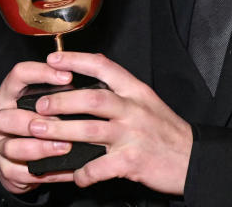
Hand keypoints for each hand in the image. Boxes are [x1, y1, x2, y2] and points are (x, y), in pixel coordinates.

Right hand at [0, 60, 76, 193]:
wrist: (25, 154)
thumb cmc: (43, 119)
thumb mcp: (50, 98)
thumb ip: (64, 86)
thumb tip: (96, 71)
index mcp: (12, 93)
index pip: (19, 74)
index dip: (42, 73)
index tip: (68, 76)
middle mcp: (2, 116)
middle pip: (6, 115)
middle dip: (33, 119)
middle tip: (59, 121)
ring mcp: (1, 144)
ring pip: (10, 147)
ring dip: (40, 147)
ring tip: (65, 146)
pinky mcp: (6, 169)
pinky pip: (21, 172)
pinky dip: (46, 171)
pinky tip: (67, 169)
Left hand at [27, 51, 192, 194]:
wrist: (192, 159)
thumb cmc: (166, 131)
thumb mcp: (148, 101)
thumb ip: (122, 90)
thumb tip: (93, 72)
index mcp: (136, 91)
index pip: (104, 66)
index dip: (76, 60)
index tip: (53, 58)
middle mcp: (134, 110)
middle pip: (93, 98)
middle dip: (62, 101)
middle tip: (40, 105)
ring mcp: (132, 136)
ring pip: (90, 131)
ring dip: (61, 132)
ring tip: (39, 133)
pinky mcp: (131, 162)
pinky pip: (98, 167)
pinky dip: (81, 172)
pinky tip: (72, 174)